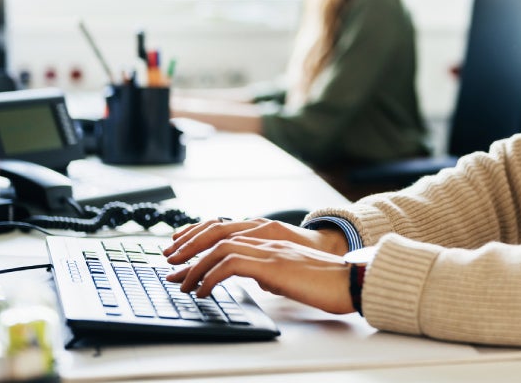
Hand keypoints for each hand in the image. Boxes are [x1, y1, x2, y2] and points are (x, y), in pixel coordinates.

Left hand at [163, 217, 348, 265]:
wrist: (350, 281)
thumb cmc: (325, 281)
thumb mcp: (289, 272)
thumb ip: (270, 268)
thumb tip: (255, 277)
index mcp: (270, 237)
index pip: (225, 229)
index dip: (199, 237)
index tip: (180, 251)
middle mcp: (266, 237)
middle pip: (216, 232)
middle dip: (188, 247)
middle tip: (170, 263)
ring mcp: (269, 249)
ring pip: (219, 247)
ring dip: (194, 265)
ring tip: (182, 283)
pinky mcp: (272, 265)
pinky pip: (229, 266)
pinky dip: (209, 278)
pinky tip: (202, 292)